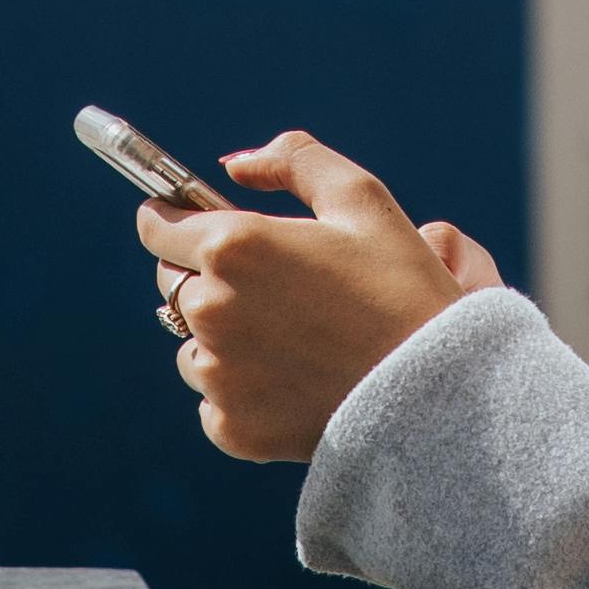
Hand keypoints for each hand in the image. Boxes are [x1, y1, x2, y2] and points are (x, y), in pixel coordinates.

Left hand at [138, 133, 502, 464]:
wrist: (431, 390)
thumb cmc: (397, 284)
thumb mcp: (358, 197)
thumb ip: (291, 160)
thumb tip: (234, 166)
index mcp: (234, 245)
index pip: (158, 226)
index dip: (170, 218)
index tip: (182, 220)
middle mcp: (212, 309)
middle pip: (172, 283)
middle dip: (201, 273)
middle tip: (260, 280)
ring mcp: (218, 375)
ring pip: (191, 344)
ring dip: (218, 335)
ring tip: (284, 334)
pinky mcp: (231, 428)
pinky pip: (211, 400)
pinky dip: (237, 387)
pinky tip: (287, 377)